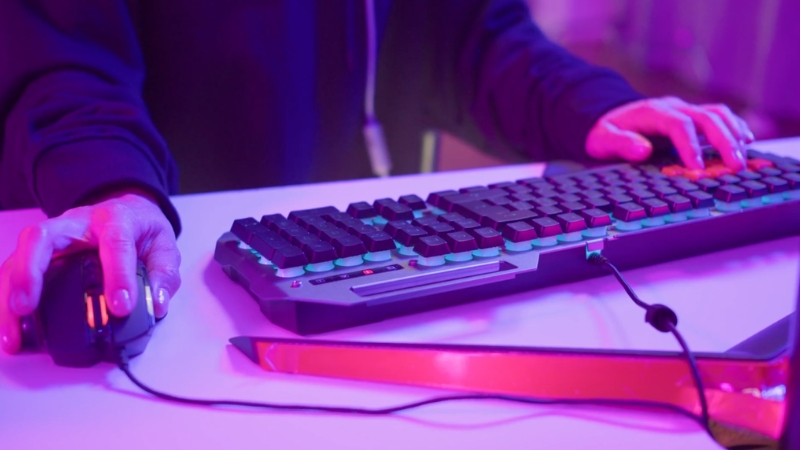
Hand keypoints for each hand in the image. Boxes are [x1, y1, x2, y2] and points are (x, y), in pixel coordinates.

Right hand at [0, 190, 180, 353]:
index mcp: (116, 219)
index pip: (115, 242)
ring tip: (12, 334)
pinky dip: (9, 300)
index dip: (118, 275)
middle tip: (26, 308)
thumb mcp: (164, 246)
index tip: (120, 307)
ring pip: (20, 255)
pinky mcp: (40, 253)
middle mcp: (77, 222)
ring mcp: (54, 235)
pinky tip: (11, 330)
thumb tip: (156, 305)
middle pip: (42, 237)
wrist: (128, 211)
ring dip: (10, 294)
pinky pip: (16, 271)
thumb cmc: (142, 230)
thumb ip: (164, 275)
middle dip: (29, 272)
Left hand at [586, 96, 754, 170]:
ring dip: (734, 133)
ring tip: (743, 157)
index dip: (690, 145)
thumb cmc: (606, 133)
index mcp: (652, 112)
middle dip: (723, 141)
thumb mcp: (602, 140)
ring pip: (717, 114)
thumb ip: (620, 143)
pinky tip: (746, 141)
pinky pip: (719, 116)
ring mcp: (684, 109)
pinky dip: (734, 126)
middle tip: (735, 166)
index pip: (679, 124)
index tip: (698, 167)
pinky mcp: (692, 115)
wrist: (609, 118)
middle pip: (706, 117)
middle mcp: (673, 107)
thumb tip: (643, 150)